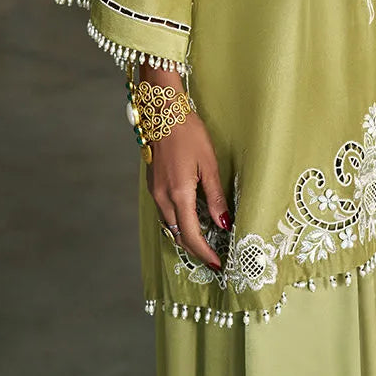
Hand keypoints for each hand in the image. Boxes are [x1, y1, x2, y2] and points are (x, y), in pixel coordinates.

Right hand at [141, 71, 230, 270]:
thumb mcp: (208, 164)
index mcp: (178, 194)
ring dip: (184, 236)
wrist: (163, 112)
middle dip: (195, 248)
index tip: (217, 264)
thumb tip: (223, 224)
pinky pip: (164, 212)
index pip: (191, 234)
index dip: (204, 252)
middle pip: (177, 234)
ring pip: (168, 225)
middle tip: (213, 256)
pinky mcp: (152, 184)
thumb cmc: (189, 133)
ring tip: (204, 241)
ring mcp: (154, 191)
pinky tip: (189, 219)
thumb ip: (215, 196)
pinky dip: (176, 221)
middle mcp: (162, 197)